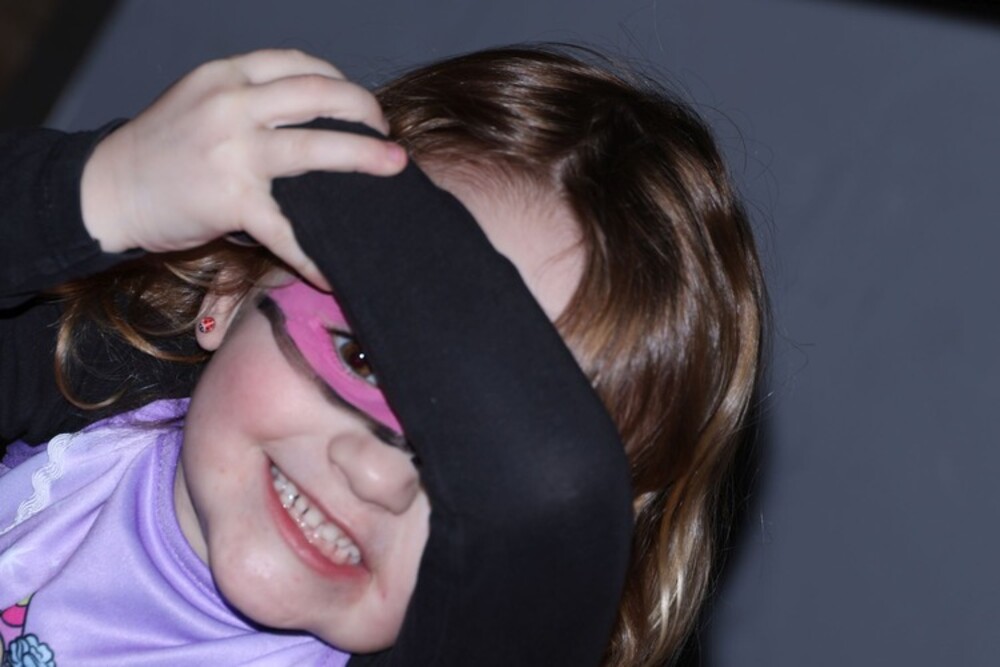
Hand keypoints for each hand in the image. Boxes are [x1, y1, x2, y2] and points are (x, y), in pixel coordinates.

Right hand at [81, 49, 405, 287]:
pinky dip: (313, 253)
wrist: (106, 189)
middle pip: (319, 96)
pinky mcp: (230, 199)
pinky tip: (332, 271)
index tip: (360, 105)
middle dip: (365, 112)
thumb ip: (250, 101)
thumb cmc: (158, 148)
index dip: (340, 81)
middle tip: (387, 135)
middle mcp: (232, 105)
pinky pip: (286, 229)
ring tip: (395, 167)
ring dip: (364, 158)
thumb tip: (314, 118)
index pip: (299, 64)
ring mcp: (232, 151)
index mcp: (227, 76)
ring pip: (314, 148)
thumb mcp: (199, 101)